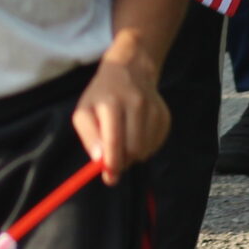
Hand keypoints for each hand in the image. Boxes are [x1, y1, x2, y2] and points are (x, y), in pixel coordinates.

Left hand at [72, 52, 168, 182]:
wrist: (128, 71)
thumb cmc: (100, 96)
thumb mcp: (83, 111)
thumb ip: (89, 136)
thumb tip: (99, 160)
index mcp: (111, 103)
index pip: (114, 141)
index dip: (111, 164)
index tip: (109, 177)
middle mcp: (135, 105)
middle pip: (133, 150)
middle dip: (123, 161)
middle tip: (115, 160)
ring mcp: (153, 110)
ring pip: (146, 150)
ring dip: (134, 154)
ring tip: (124, 140)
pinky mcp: (165, 116)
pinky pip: (156, 145)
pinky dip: (145, 147)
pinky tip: (137, 133)